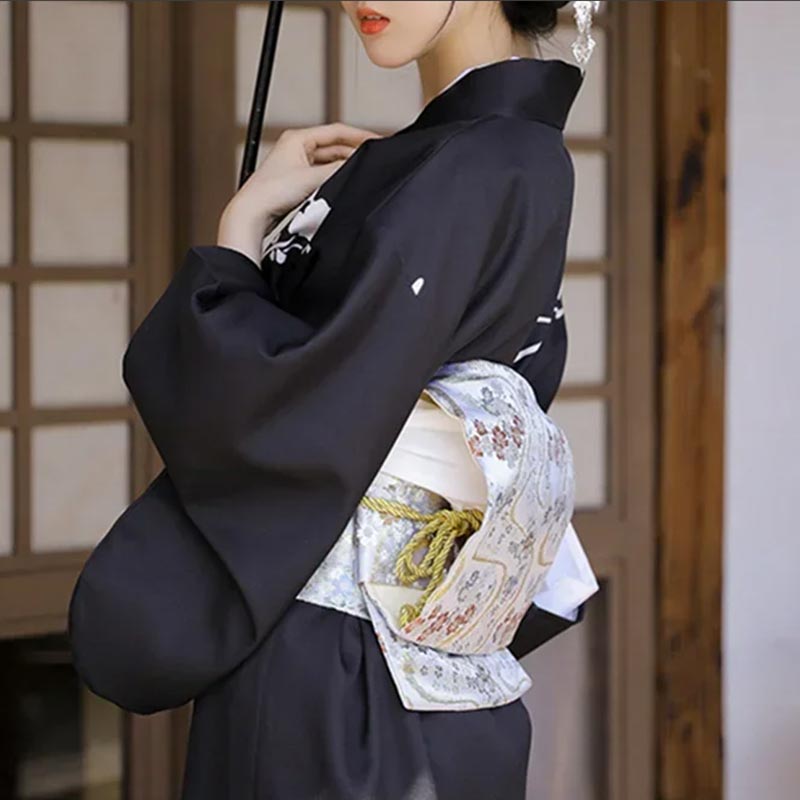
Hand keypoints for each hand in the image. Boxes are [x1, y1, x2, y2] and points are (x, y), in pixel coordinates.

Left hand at [217, 122, 381, 264]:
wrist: (252, 214)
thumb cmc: (270, 192)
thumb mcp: (314, 177)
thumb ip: (340, 169)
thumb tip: (360, 164)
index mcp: (297, 137)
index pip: (337, 131)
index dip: (360, 135)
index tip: (377, 142)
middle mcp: (295, 147)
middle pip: (334, 146)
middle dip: (353, 152)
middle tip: (371, 159)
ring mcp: (295, 164)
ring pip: (328, 162)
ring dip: (342, 167)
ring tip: (358, 173)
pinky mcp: (295, 181)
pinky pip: (321, 175)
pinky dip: (333, 178)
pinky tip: (342, 185)